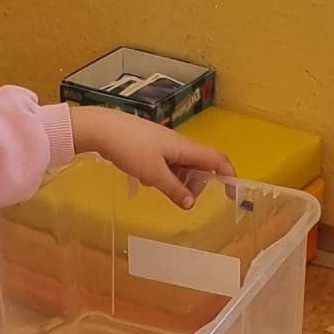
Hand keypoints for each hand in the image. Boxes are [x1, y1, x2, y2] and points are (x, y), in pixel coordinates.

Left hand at [70, 107, 234, 208]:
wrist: (102, 129)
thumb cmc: (131, 149)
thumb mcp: (154, 174)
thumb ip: (174, 189)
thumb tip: (191, 204)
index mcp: (186, 148)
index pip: (217, 160)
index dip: (229, 176)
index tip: (231, 195)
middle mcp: (179, 145)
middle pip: (199, 167)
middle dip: (194, 185)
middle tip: (180, 199)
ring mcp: (164, 145)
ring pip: (180, 167)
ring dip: (174, 181)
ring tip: (154, 185)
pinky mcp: (151, 147)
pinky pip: (165, 164)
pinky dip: (160, 175)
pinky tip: (143, 177)